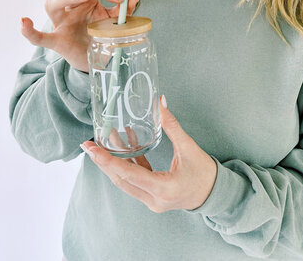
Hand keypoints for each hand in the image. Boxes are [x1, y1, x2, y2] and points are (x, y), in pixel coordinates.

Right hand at [20, 0, 139, 71]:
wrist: (96, 61)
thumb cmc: (103, 36)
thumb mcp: (117, 22)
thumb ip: (125, 10)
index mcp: (88, 0)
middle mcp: (72, 7)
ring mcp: (61, 23)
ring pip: (53, 3)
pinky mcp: (56, 42)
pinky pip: (38, 38)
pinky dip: (29, 31)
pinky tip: (25, 22)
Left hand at [81, 96, 217, 212]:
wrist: (216, 194)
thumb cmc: (205, 172)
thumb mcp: (188, 147)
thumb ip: (171, 125)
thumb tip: (159, 102)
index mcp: (163, 188)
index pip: (129, 174)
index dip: (108, 160)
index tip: (91, 149)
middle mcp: (154, 198)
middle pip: (120, 180)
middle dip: (102, 162)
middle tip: (86, 146)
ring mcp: (152, 200)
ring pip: (125, 181)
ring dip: (113, 161)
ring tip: (101, 141)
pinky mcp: (152, 196)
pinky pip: (135, 179)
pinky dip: (128, 163)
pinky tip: (126, 143)